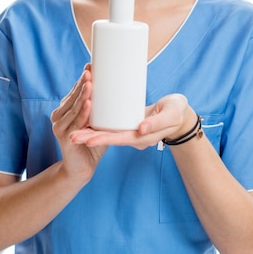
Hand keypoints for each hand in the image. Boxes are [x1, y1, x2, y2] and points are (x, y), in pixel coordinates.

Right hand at [51, 65, 106, 178]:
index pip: (75, 90)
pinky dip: (83, 112)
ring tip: (90, 82)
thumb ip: (102, 109)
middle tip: (91, 70)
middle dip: (83, 83)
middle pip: (73, 96)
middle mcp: (59, 115)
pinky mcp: (65, 137)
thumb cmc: (92, 143)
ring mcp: (60, 126)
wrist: (81, 168)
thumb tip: (121, 90)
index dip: (82, 78)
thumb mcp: (97, 122)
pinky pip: (77, 122)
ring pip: (74, 106)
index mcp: (66, 109)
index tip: (91, 65)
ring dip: (82, 94)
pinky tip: (88, 103)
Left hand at [70, 93, 191, 149]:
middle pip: (109, 139)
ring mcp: (132, 132)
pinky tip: (87, 121)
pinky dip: (100, 125)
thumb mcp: (170, 116)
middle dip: (90, 138)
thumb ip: (156, 123)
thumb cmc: (177, 113)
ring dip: (91, 133)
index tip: (87, 140)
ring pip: (108, 133)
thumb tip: (141, 129)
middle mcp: (135, 137)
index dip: (103, 139)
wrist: (181, 115)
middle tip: (71, 137)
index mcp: (143, 137)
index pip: (120, 139)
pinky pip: (112, 127)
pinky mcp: (130, 125)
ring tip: (73, 132)